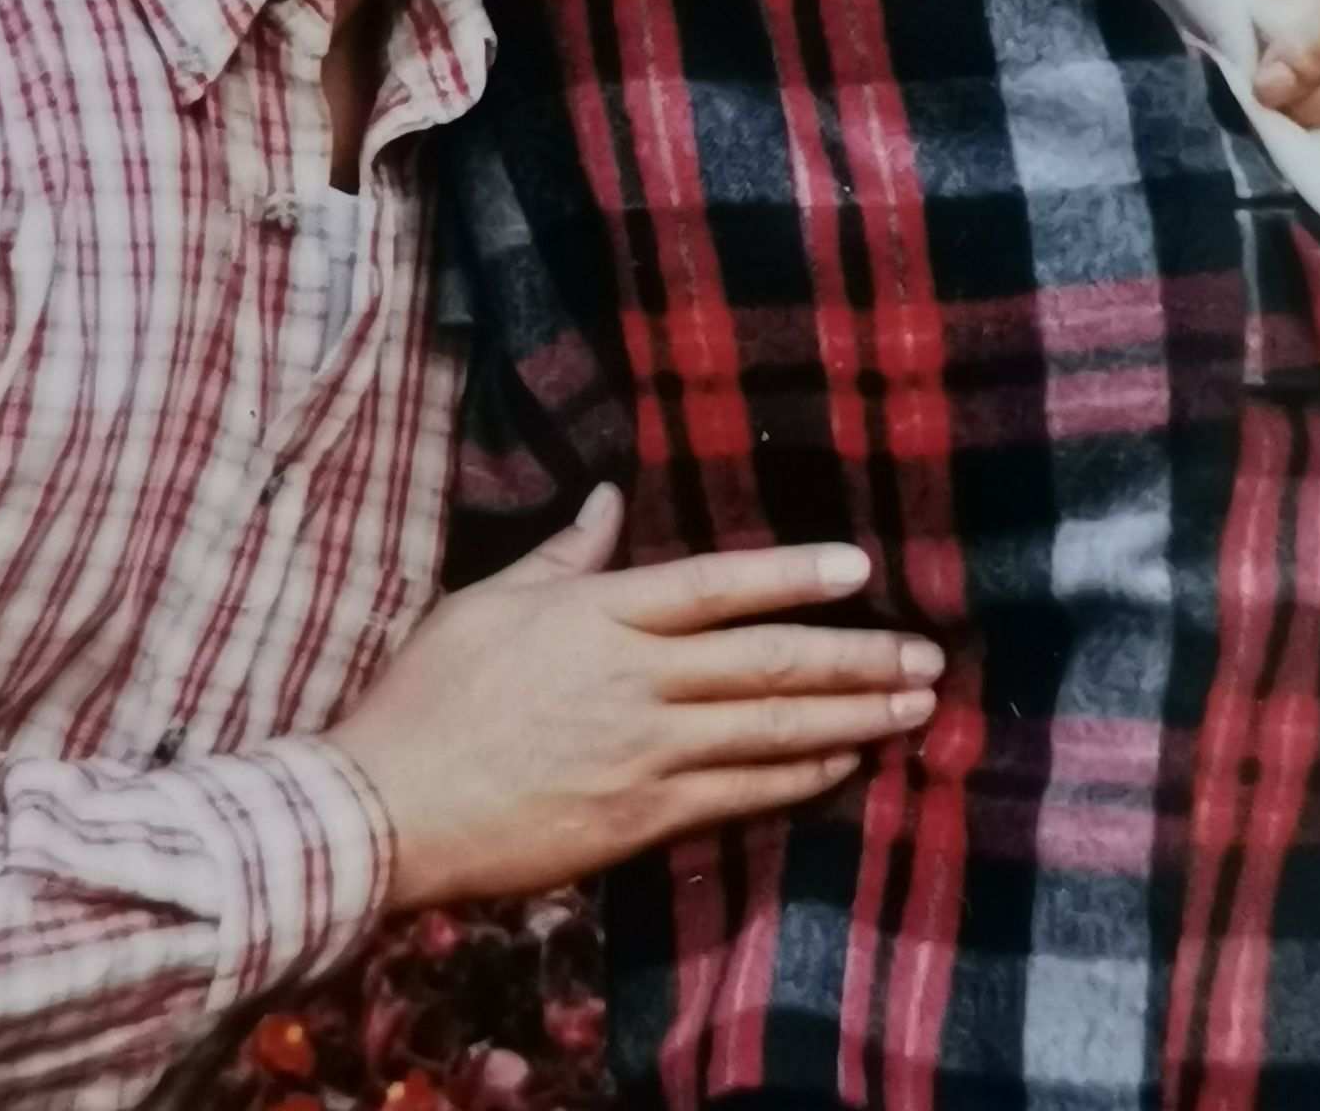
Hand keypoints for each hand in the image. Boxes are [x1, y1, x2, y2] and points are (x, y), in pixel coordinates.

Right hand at [326, 486, 941, 911]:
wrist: (391, 809)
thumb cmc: (428, 694)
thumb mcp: (488, 601)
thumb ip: (563, 555)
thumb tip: (606, 499)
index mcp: (600, 617)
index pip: (716, 587)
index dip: (793, 576)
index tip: (860, 569)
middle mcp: (637, 683)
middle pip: (768, 665)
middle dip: (856, 658)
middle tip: (927, 654)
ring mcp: (645, 756)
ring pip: (771, 733)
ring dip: (851, 719)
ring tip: (912, 707)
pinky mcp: (641, 821)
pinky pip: (740, 797)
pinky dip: (800, 780)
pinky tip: (844, 766)